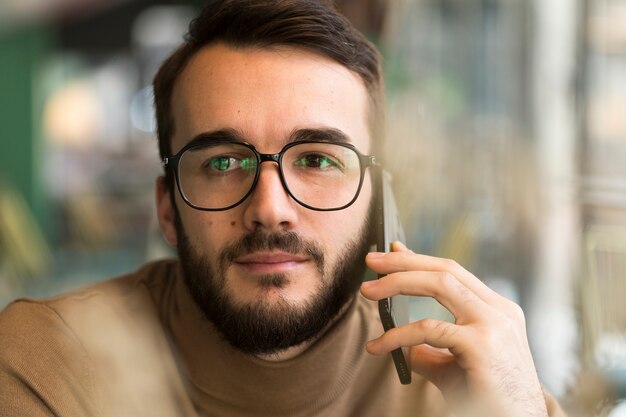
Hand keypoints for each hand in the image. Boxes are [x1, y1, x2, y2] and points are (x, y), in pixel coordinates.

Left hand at [361, 242, 548, 416]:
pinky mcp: (482, 345)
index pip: (454, 273)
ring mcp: (494, 324)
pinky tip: (378, 346)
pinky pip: (429, 329)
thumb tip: (402, 343)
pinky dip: (397, 335)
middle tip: (371, 261)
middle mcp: (499, 311)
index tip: (392, 253)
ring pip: (439, 284)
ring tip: (367, 292)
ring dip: (397, 282)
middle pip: (445, 270)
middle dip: (404, 262)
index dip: (420, 260)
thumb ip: (432, 350)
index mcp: (496, 311)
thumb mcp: (454, 368)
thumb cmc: (486, 401)